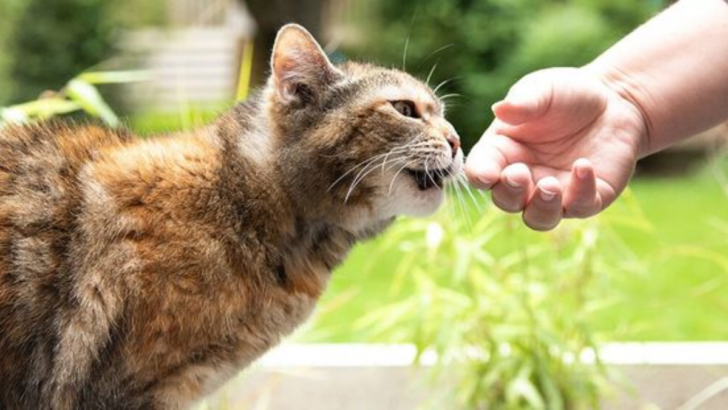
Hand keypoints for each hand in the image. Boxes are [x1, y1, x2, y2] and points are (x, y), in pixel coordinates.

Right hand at [465, 67, 647, 230]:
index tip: (488, 174)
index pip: (480, 172)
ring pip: (538, 218)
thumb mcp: (543, 89)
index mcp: (501, 153)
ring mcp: (555, 193)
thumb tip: (500, 109)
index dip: (480, 176)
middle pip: (506, 201)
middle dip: (510, 193)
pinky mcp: (587, 198)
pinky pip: (580, 207)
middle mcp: (524, 179)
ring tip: (551, 186)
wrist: (615, 102)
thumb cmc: (568, 94)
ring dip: (541, 208)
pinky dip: (581, 192)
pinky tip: (584, 166)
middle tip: (520, 174)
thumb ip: (523, 101)